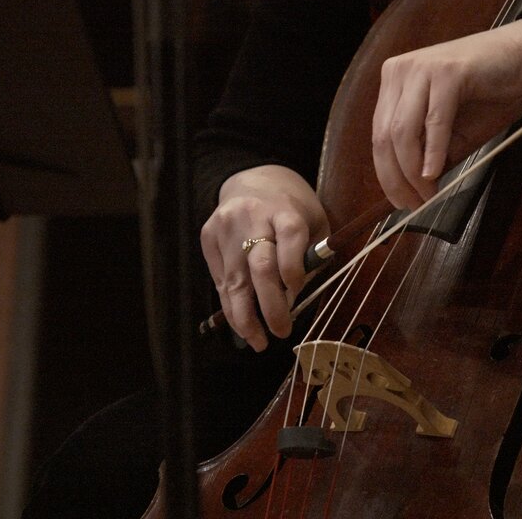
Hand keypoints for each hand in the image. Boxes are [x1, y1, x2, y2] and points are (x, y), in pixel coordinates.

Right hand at [200, 165, 329, 350]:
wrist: (253, 180)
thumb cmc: (292, 209)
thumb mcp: (313, 223)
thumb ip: (309, 258)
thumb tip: (290, 302)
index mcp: (285, 209)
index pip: (291, 237)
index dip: (294, 271)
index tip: (297, 296)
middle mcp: (253, 216)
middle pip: (260, 266)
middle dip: (270, 306)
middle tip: (281, 332)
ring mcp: (226, 226)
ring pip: (234, 280)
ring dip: (245, 316)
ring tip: (257, 341)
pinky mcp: (208, 236)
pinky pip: (219, 279)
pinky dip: (231, 304)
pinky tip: (242, 322)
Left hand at [371, 18, 521, 208]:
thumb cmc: (487, 93)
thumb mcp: (451, 129)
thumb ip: (428, 151)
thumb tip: (414, 188)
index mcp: (394, 82)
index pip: (379, 135)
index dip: (386, 173)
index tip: (400, 201)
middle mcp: (399, 71)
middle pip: (385, 136)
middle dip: (396, 178)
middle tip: (413, 205)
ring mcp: (421, 68)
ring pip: (403, 131)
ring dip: (413, 171)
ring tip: (427, 194)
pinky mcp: (447, 72)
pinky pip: (434, 121)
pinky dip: (433, 152)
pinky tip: (435, 173)